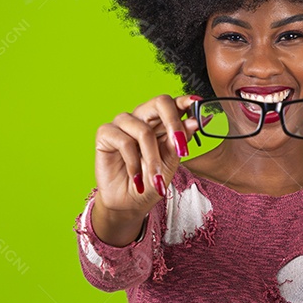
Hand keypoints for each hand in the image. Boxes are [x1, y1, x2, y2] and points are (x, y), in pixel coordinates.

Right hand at [93, 93, 204, 216]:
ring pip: (144, 131)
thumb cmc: (150, 180)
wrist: (130, 202)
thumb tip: (195, 121)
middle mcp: (142, 116)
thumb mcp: (170, 162)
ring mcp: (123, 123)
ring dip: (152, 159)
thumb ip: (179, 141)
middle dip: (174, 124)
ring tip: (155, 179)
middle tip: (182, 148)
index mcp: (160, 120)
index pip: (173, 103)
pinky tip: (136, 178)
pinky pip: (124, 142)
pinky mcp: (105, 133)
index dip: (185, 100)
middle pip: (160, 102)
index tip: (197, 104)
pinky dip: (133, 164)